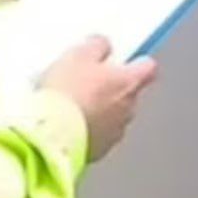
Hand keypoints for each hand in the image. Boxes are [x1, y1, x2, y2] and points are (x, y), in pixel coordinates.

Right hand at [39, 36, 158, 162]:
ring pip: (113, 117)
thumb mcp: (79, 55)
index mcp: (129, 83)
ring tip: (73, 105)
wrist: (49, 135)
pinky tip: (67, 124)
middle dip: (113, 88)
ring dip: (100, 111)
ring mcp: (114, 133)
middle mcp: (128, 109)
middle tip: (89, 81)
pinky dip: (87, 130)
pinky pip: (97, 136)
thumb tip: (103, 45)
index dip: (137, 62)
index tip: (128, 59)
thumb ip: (98, 46)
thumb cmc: (67, 93)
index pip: (148, 68)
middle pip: (129, 93)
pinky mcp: (97, 151)